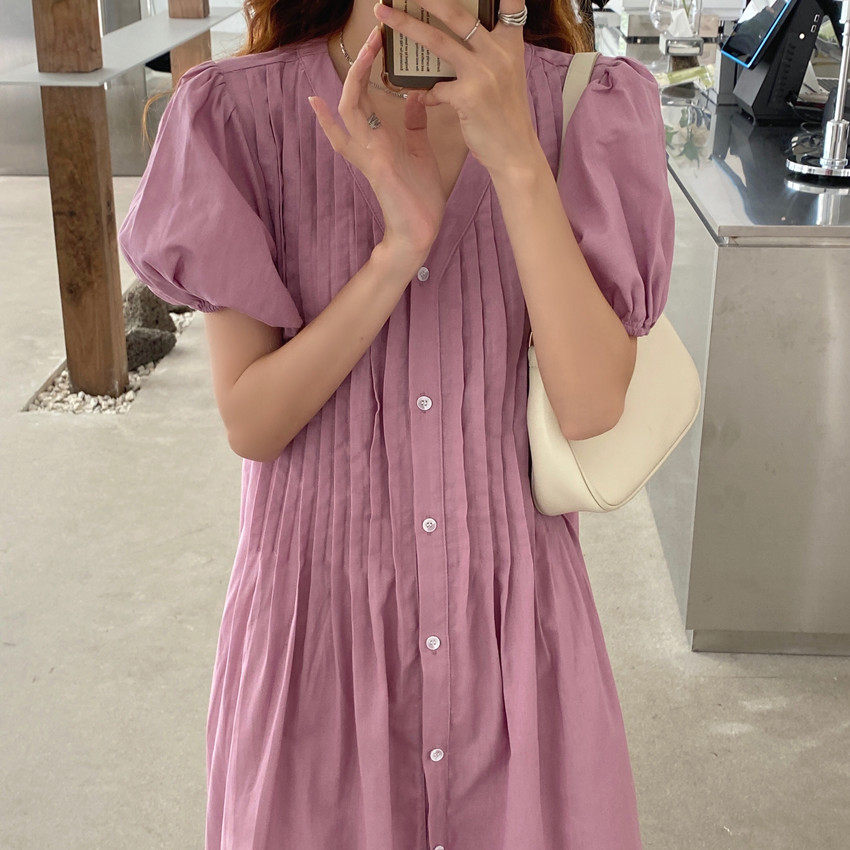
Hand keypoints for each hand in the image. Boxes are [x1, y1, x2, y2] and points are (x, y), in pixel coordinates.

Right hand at [308, 24, 445, 267]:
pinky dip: (331, 122)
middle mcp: (367, 142)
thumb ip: (415, 125)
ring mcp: (367, 153)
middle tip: (373, 34)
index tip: (375, 43)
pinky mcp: (374, 165)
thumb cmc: (420, 196)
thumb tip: (415, 97)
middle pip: (353, 95)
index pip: (365, 97)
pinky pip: (347, 139)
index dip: (365, 70)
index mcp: (380, 137)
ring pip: (348, 109)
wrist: (420, 231)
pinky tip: (319, 102)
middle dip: (361, 63)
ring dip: (356, 77)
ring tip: (368, 49)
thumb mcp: (421, 151)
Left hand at [372, 0, 539, 180]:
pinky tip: (426, 98)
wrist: (516, 152)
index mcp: (510, 45)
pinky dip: (428, 94)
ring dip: (407, 25)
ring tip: (385, 14)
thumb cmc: (508, 116)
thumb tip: (460, 42)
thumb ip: (490, 55)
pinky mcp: (469, 96)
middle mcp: (499, 53)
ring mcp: (483, 74)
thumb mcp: (508, 76)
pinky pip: (436, 88)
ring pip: (437, 42)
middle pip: (458, 15)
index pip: (511, 5)